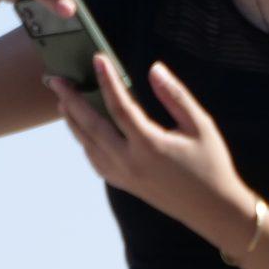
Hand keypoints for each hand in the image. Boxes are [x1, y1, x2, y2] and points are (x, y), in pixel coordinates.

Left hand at [50, 56, 256, 247]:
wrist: (212, 209)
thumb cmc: (211, 164)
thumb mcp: (201, 126)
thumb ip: (176, 96)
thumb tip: (154, 69)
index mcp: (150, 145)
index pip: (120, 106)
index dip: (107, 80)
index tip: (97, 58)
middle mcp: (129, 162)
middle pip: (91, 126)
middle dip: (71, 101)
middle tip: (56, 80)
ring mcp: (122, 176)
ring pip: (87, 144)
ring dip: (72, 121)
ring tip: (62, 100)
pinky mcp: (122, 183)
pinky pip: (94, 159)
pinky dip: (83, 141)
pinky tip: (82, 129)